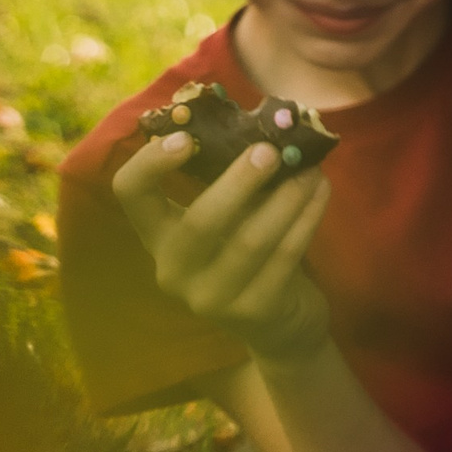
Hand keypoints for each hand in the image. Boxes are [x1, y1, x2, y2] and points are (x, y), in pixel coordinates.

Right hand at [114, 132, 333, 365]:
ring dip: (286, 199)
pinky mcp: (253, 312)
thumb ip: (233, 180)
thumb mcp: (231, 219)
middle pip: (200, 222)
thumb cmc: (251, 254)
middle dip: (238, 182)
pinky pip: (284, 257)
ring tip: (310, 170)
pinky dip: (306, 219)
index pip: (130, 194)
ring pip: (250, 241)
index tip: (184, 138)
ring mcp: (210, 298)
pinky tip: (321, 192)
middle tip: (270, 151)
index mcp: (158, 237)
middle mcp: (173, 270)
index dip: (150, 164)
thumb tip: (267, 126)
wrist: (280, 325)